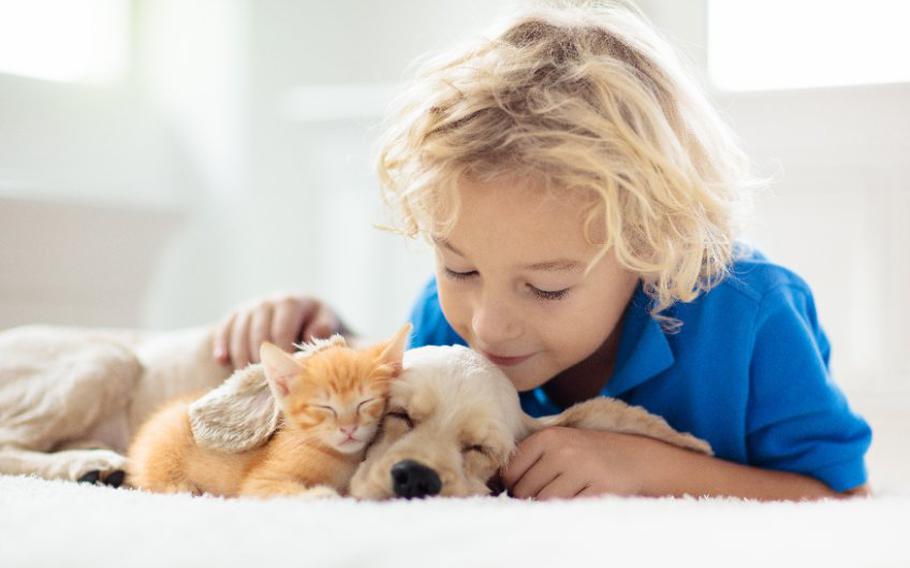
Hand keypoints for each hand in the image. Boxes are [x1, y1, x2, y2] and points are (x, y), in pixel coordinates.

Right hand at [213, 293, 347, 368]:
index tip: (283, 374)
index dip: (280, 354)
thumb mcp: (326, 323)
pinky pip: (224, 327)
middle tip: (263, 381)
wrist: (303, 310)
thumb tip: (313, 343)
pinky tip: (221, 361)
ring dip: (241, 356)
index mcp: (292, 302)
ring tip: (245, 377)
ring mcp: (250, 307)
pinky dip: (222, 344)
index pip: (281, 330)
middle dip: (259, 358)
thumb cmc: (317, 323)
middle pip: (258, 333)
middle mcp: (268, 301)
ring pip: (239, 332)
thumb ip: (322, 332)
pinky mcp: (236, 313)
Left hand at [501, 426, 666, 499]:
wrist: (637, 457)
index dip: (514, 485)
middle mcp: (563, 450)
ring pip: (545, 503)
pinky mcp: (600, 489)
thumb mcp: (559, 443)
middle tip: (550, 491)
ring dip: (551, 506)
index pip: (510, 472)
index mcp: (548, 437)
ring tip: (566, 493)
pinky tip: (580, 498)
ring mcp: (582, 470)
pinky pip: (570, 510)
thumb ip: (530, 458)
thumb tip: (495, 484)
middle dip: (531, 498)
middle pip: (525, 491)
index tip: (525, 487)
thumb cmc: (589, 453)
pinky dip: (571, 510)